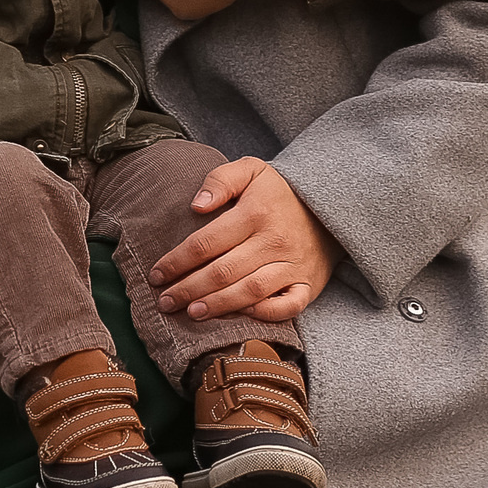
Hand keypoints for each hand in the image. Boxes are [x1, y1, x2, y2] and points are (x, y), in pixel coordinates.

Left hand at [149, 157, 339, 322]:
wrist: (330, 206)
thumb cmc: (279, 192)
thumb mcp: (251, 170)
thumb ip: (220, 180)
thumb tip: (195, 205)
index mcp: (255, 213)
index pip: (206, 242)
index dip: (177, 260)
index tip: (157, 274)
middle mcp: (274, 241)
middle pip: (223, 272)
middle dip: (188, 289)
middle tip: (165, 302)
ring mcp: (293, 265)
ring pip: (250, 292)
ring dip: (218, 306)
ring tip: (191, 313)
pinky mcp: (310, 284)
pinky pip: (288, 306)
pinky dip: (265, 314)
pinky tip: (241, 317)